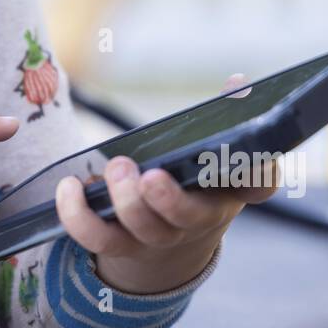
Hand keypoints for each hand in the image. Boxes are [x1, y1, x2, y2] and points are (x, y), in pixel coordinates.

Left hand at [53, 72, 279, 294]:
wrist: (174, 240)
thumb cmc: (194, 179)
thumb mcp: (213, 148)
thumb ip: (226, 115)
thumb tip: (238, 83)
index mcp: (229, 188)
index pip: (257, 184)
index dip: (258, 172)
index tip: (248, 158)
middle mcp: (199, 218)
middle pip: (190, 218)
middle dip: (167, 198)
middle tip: (148, 173)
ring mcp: (160, 236)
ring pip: (146, 231)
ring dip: (126, 202)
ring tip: (114, 167)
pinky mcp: (123, 244)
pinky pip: (100, 239)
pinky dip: (79, 216)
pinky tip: (69, 187)